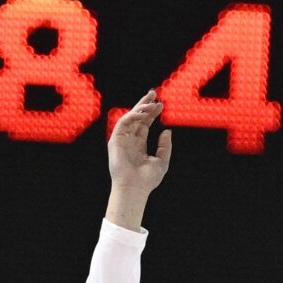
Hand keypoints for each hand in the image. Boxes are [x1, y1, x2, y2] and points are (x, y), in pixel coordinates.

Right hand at [105, 91, 170, 226]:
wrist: (135, 188)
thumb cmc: (148, 180)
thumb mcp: (162, 161)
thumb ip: (165, 146)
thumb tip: (167, 131)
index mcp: (139, 145)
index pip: (144, 124)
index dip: (152, 113)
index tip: (161, 104)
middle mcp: (129, 141)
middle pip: (137, 118)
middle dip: (144, 105)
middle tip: (154, 93)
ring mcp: (121, 140)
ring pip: (130, 118)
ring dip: (140, 108)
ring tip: (152, 103)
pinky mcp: (115, 141)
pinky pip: (123, 123)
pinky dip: (132, 116)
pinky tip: (143, 112)